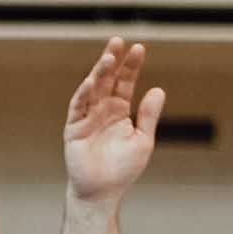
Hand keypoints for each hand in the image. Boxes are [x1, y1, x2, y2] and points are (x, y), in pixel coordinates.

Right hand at [62, 38, 164, 203]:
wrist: (102, 192)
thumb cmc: (123, 169)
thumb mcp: (143, 140)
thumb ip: (149, 115)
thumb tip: (158, 89)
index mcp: (119, 111)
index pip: (125, 82)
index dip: (131, 66)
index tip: (139, 48)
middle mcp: (102, 110)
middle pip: (107, 80)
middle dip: (112, 61)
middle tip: (118, 41)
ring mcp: (87, 117)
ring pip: (92, 89)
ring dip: (99, 72)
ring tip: (109, 56)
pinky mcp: (74, 128)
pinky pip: (78, 106)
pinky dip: (84, 93)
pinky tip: (93, 80)